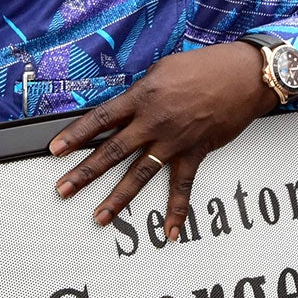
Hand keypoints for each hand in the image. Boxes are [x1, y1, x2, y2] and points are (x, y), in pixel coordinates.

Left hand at [50, 42, 279, 234]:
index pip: (100, 119)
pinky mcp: (195, 153)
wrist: (242, 76)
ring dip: (118, 199)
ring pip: (139, 175)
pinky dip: (177, 210)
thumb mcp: (163, 69)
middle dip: (84, 173)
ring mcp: (173, 141)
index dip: (75, 135)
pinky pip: (182, 186)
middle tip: (63, 190)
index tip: (55, 150)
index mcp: (141, 97)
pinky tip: (169, 231)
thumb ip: (142, 91)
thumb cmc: (204, 66)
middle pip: (111, 151)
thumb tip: (128, 105)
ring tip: (98, 217)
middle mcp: (153, 122)